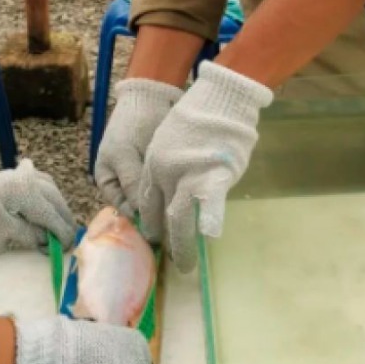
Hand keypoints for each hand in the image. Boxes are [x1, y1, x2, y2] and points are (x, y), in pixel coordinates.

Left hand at [0, 159, 74, 250]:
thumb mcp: (4, 234)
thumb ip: (31, 235)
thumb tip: (49, 239)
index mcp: (23, 191)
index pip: (50, 214)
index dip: (62, 231)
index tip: (70, 245)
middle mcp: (25, 177)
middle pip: (53, 198)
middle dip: (63, 218)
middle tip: (69, 236)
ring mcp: (19, 173)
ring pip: (49, 187)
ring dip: (57, 204)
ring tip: (61, 222)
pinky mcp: (14, 175)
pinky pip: (39, 181)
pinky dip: (48, 193)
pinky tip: (49, 204)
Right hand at [94, 78, 183, 217]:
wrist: (150, 98)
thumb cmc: (129, 126)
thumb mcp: (124, 156)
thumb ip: (132, 185)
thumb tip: (142, 217)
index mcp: (109, 182)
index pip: (124, 210)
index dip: (139, 221)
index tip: (158, 232)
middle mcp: (127, 184)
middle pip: (141, 208)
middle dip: (155, 215)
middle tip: (174, 226)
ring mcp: (146, 178)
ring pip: (156, 199)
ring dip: (167, 205)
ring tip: (182, 215)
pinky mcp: (164, 171)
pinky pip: (168, 187)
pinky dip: (176, 192)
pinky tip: (187, 199)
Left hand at [135, 61, 273, 271]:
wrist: (217, 97)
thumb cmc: (197, 116)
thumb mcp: (169, 139)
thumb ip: (169, 166)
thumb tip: (176, 189)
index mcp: (153, 164)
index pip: (147, 201)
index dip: (152, 221)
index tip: (156, 238)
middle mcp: (164, 173)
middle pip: (161, 214)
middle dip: (166, 240)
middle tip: (173, 261)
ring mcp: (187, 175)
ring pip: (180, 217)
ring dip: (183, 244)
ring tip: (186, 265)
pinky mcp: (212, 174)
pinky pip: (209, 203)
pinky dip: (209, 219)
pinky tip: (209, 235)